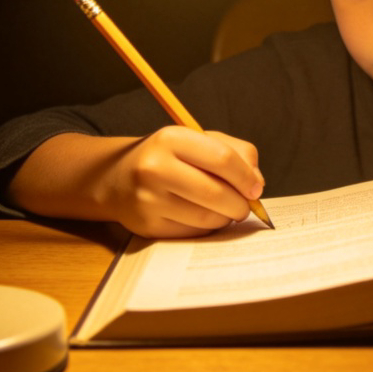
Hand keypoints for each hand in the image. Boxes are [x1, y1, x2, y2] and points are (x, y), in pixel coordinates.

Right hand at [100, 127, 263, 237]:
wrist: (116, 178)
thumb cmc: (168, 157)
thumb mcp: (198, 140)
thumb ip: (235, 152)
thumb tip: (256, 183)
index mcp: (171, 139)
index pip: (222, 159)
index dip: (246, 177)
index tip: (256, 188)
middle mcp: (154, 168)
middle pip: (216, 193)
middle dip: (240, 203)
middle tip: (246, 205)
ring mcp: (148, 200)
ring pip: (207, 217)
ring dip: (226, 217)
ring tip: (227, 210)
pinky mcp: (147, 226)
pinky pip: (193, 233)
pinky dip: (208, 228)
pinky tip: (205, 216)